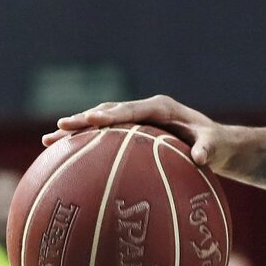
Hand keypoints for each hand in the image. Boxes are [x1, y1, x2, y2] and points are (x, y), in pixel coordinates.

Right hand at [43, 94, 237, 171]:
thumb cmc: (216, 143)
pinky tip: (63, 158)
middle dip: (83, 119)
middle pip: (108, 111)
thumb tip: (201, 158)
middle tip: (58, 129)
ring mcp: (136, 120)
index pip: (130, 109)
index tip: (90, 119)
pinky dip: (86, 144)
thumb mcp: (216, 145)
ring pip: (101, 120)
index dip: (110, 114)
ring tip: (49, 141)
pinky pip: (105, 136)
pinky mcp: (132, 132)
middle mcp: (144, 109)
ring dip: (77, 130)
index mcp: (161, 107)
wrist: (215, 142)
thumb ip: (208, 148)